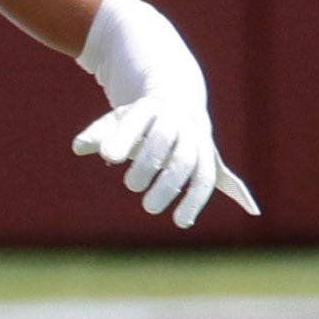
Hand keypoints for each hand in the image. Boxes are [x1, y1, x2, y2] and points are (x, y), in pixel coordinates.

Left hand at [71, 97, 259, 229]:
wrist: (175, 103)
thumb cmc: (137, 120)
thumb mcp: (114, 122)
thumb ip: (98, 134)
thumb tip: (79, 146)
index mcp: (152, 109)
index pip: (138, 121)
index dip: (124, 137)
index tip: (107, 156)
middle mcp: (179, 123)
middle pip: (167, 146)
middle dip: (150, 167)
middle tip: (131, 187)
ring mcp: (197, 140)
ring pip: (192, 165)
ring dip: (179, 191)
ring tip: (164, 216)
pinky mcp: (208, 158)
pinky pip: (215, 177)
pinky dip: (225, 193)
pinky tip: (239, 209)